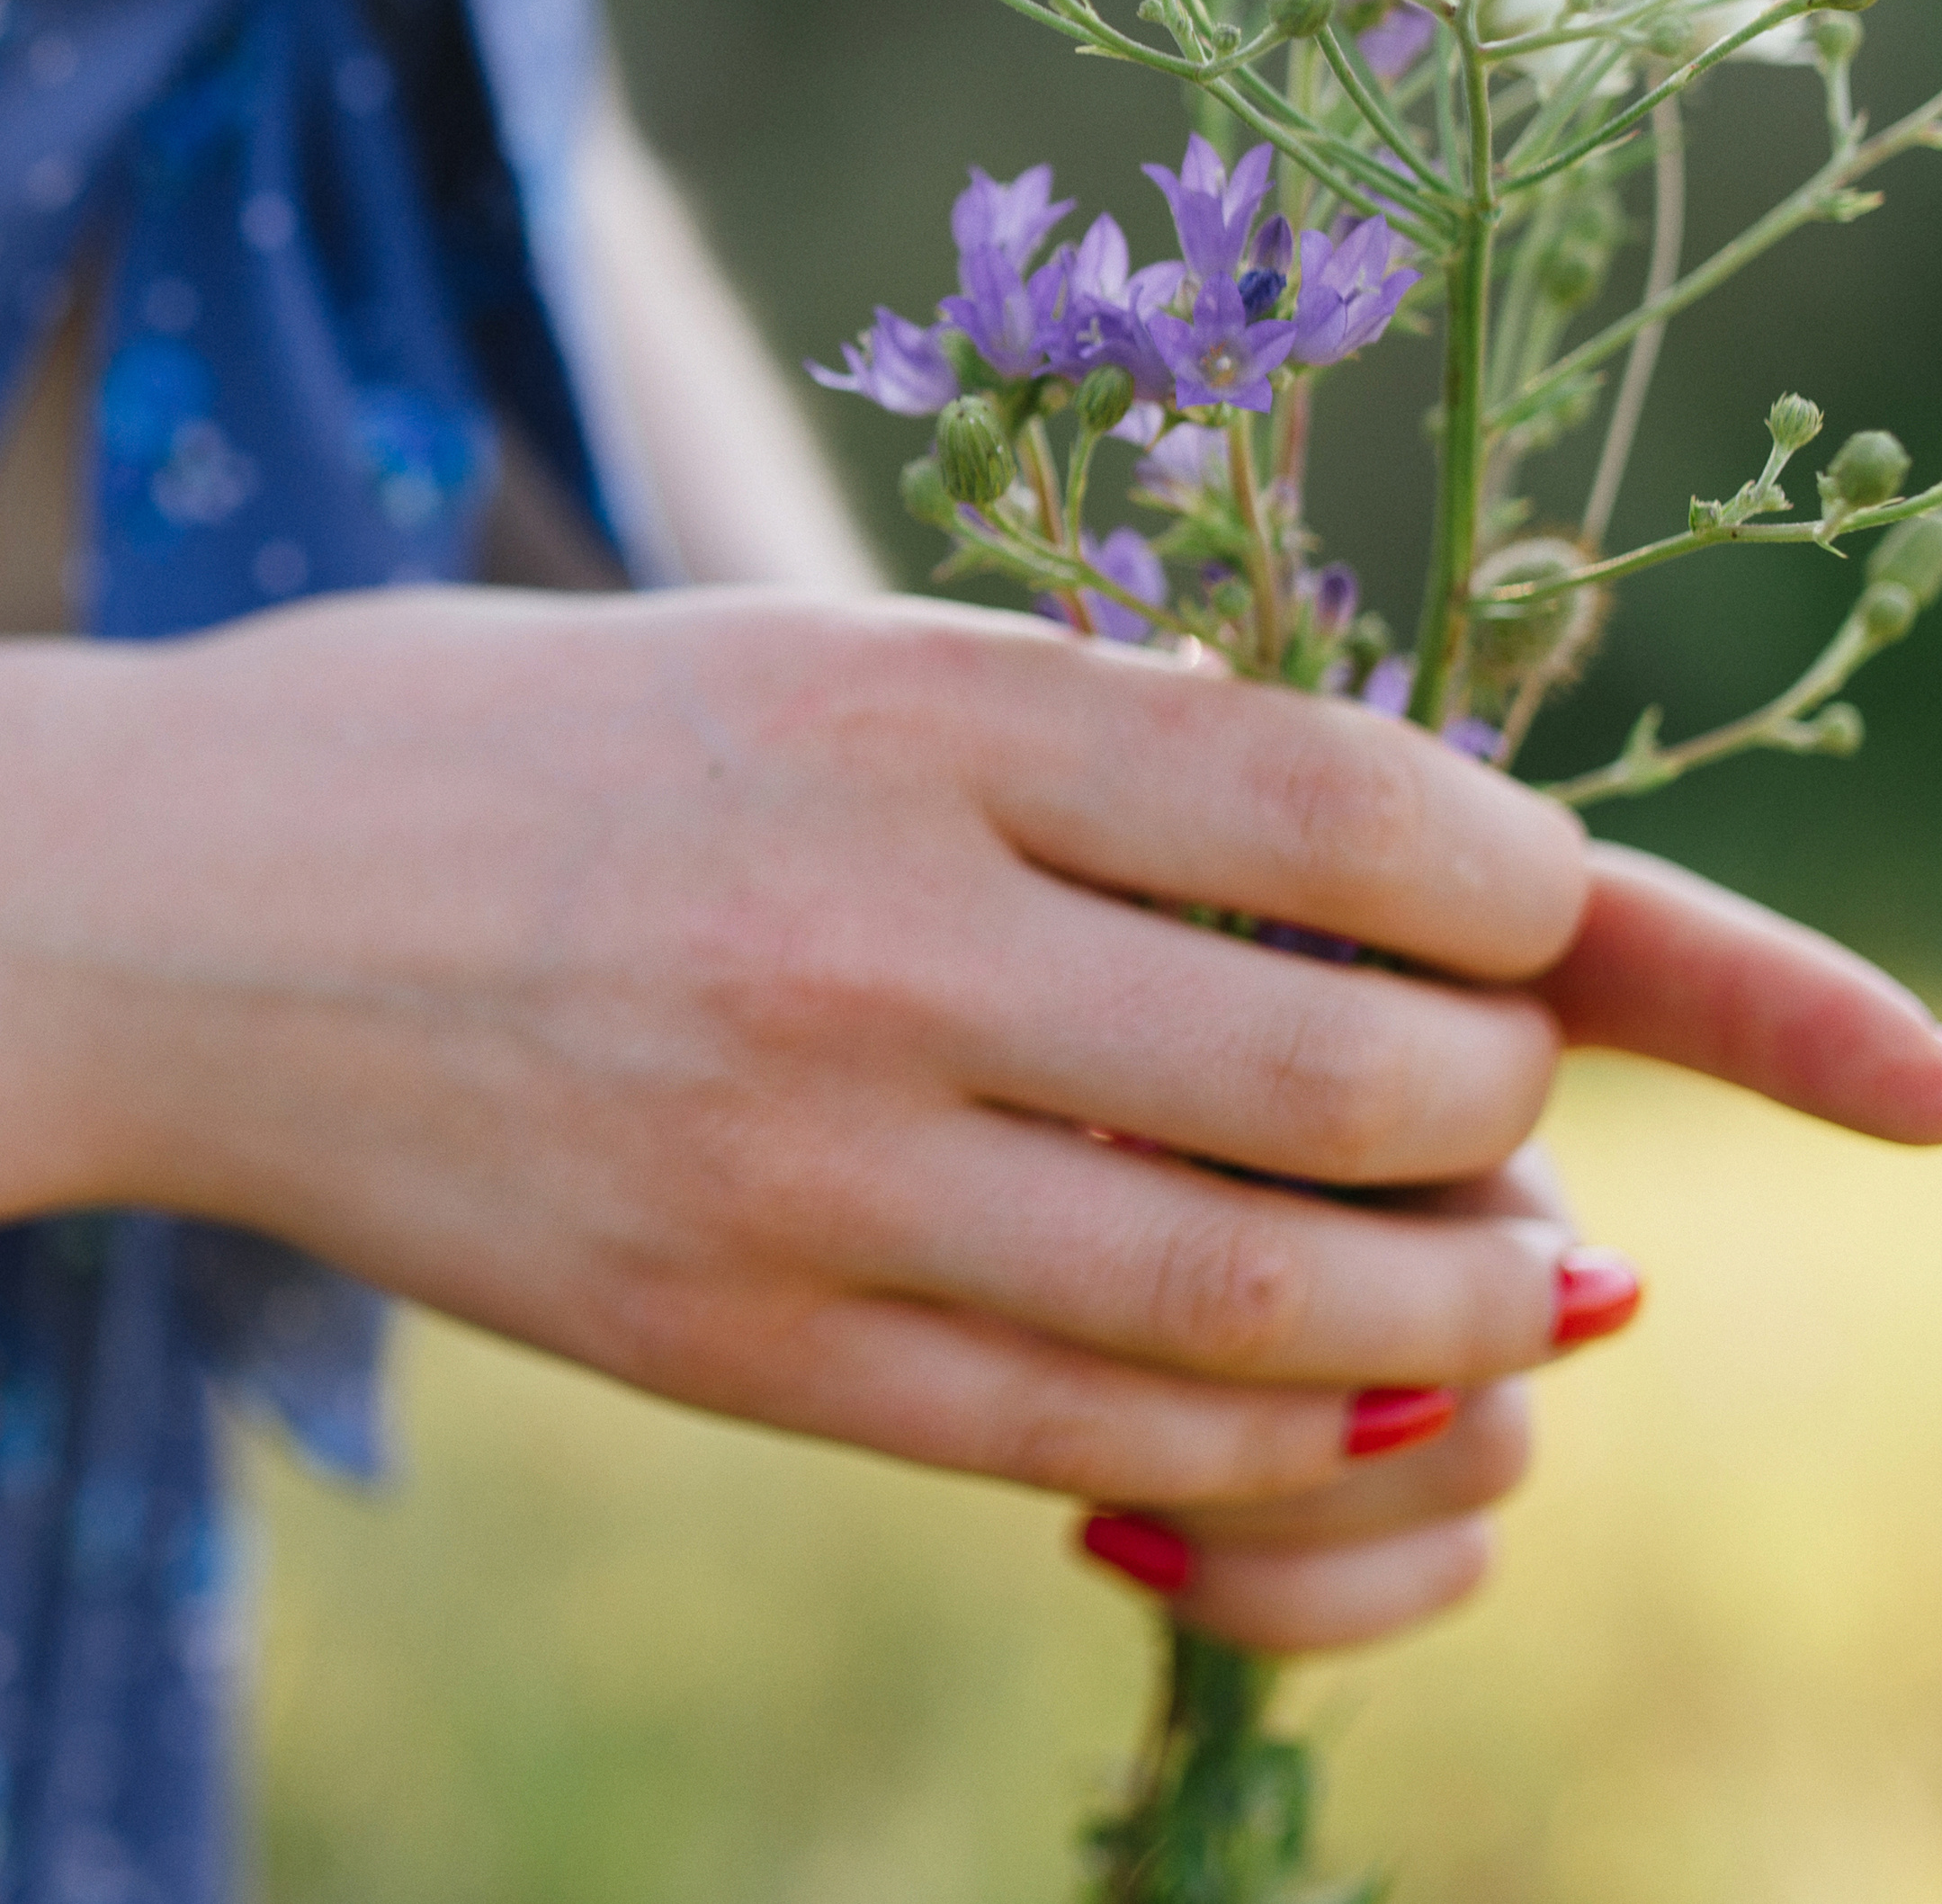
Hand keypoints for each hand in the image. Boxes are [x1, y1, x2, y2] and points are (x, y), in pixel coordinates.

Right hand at [0, 592, 1941, 1634]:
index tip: (1579, 924)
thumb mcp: (825, 658)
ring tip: (1517, 1290)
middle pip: (1362, 1077)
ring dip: (1460, 1318)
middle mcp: (886, 931)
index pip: (1363, 806)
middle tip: (1533, 1127)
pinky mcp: (738, 1345)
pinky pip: (1091, 1436)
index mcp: (925, 705)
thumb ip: (1104, 775)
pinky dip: (1279, 1447)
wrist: (197, 902)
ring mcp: (809, 1162)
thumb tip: (1428, 918)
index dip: (1557, 887)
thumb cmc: (558, 740)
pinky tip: (1336, 1406)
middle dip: (1517, 1120)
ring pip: (1266, 1305)